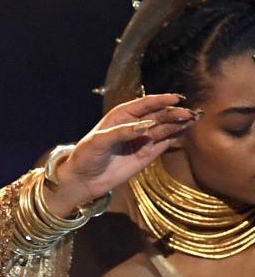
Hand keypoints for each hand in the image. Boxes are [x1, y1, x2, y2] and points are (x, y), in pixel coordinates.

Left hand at [45, 94, 195, 216]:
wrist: (84, 179)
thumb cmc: (86, 155)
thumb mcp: (98, 141)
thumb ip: (121, 133)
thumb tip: (145, 127)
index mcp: (120, 116)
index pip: (143, 104)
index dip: (160, 100)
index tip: (176, 98)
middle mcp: (134, 125)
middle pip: (157, 115)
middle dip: (173, 113)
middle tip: (189, 113)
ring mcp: (142, 139)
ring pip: (164, 128)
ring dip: (177, 124)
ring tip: (192, 120)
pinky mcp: (147, 154)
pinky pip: (164, 143)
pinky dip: (175, 137)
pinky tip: (185, 132)